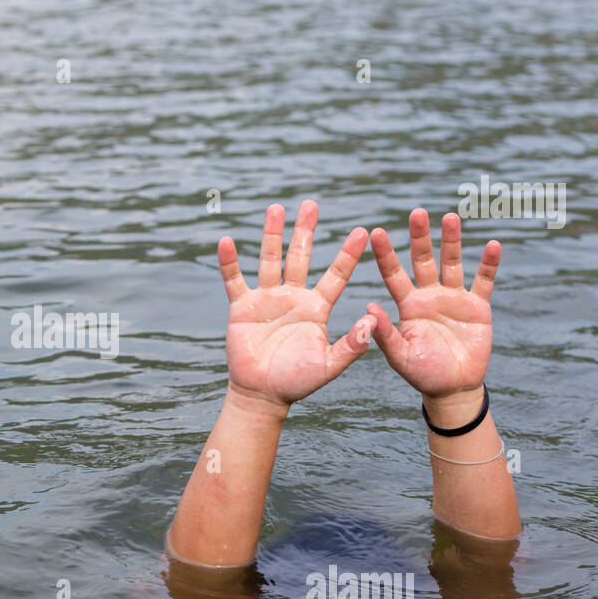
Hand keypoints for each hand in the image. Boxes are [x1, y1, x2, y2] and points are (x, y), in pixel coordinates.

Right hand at [217, 200, 377, 409]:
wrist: (263, 393)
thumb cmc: (297, 382)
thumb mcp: (329, 365)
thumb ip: (351, 345)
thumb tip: (371, 321)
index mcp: (317, 308)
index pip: (336, 274)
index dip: (348, 254)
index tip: (363, 231)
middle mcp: (293, 297)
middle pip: (300, 256)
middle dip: (306, 231)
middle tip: (311, 205)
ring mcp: (267, 299)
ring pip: (270, 260)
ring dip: (272, 235)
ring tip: (276, 208)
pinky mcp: (242, 307)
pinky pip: (234, 280)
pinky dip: (230, 262)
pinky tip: (227, 242)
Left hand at [366, 210, 502, 423]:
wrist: (453, 388)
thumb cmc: (422, 374)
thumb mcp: (399, 356)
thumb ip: (385, 333)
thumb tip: (367, 307)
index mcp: (407, 306)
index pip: (394, 274)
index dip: (386, 254)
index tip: (377, 232)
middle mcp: (429, 296)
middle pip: (423, 260)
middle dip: (420, 237)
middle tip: (416, 212)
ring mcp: (454, 299)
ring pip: (452, 263)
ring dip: (452, 241)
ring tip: (450, 217)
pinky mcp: (478, 307)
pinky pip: (484, 281)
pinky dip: (489, 264)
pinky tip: (493, 245)